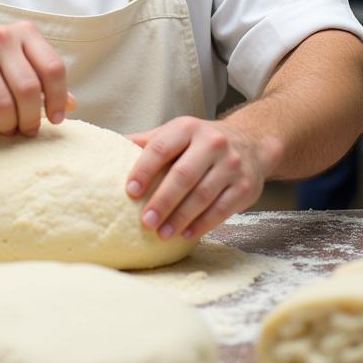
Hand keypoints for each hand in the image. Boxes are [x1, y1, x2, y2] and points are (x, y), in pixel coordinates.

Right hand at [0, 21, 72, 135]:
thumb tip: (71, 105)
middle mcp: (0, 39)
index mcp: (23, 32)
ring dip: (10, 125)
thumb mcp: (17, 59)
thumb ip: (43, 78)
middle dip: (32, 118)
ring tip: (9, 128)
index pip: (53, 68)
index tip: (57, 118)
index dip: (59, 98)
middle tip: (29, 129)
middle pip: (29, 90)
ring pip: (5, 105)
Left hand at [124, 116, 268, 239]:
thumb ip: (148, 142)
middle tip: (145, 221)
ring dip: (180, 217)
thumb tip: (111, 148)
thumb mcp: (176, 133)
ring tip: (162, 233)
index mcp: (188, 128)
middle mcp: (212, 143)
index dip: (144, 170)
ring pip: (203, 195)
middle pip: (183, 175)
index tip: (130, 191)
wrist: (251, 143)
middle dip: (163, 201)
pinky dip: (202, 224)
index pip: (161, 148)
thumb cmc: (202, 142)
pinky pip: (221, 209)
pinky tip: (186, 233)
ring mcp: (231, 165)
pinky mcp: (245, 187)